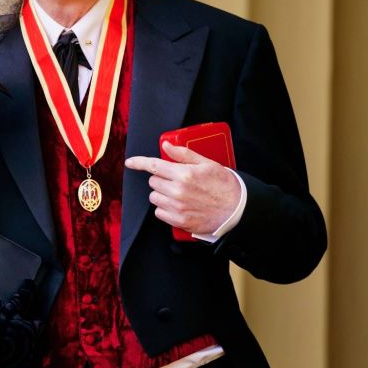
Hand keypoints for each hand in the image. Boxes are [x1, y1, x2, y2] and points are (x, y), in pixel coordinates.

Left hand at [125, 142, 240, 234]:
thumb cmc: (224, 185)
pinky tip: (178, 205)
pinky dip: (165, 209)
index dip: (139, 162)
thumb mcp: (207, 163)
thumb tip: (166, 146)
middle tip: (176, 180)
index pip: (154, 166)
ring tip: (178, 194)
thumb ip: (183, 154)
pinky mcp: (179, 221)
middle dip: (161, 179)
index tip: (130, 162)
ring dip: (162, 194)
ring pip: (154, 197)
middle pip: (153, 181)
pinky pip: (159, 213)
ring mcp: (177, 207)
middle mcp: (178, 191)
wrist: (237, 210)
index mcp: (184, 174)